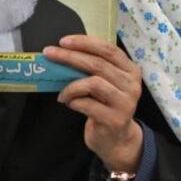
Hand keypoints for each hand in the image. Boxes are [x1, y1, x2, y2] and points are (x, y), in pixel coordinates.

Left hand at [43, 35, 142, 172]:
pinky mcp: (115, 119)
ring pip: (93, 83)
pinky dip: (74, 101)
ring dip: (71, 86)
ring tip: (62, 93)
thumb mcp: (103, 83)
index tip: (63, 41)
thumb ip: (91, 68)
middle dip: (70, 57)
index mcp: (129, 70)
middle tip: (49, 54)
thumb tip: (61, 53)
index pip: (108, 49)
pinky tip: (70, 104)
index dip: (85, 42)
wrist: (116, 139)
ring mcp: (125, 102)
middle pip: (97, 64)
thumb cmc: (105, 105)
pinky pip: (88, 104)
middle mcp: (131, 84)